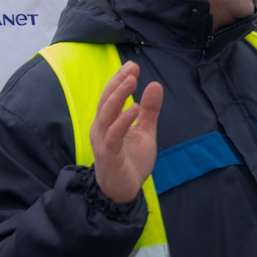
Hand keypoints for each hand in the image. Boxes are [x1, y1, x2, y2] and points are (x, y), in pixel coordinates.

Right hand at [91, 61, 162, 203]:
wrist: (124, 191)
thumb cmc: (131, 161)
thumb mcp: (145, 132)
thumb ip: (149, 111)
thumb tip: (154, 85)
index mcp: (108, 121)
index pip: (110, 95)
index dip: (119, 79)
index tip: (132, 65)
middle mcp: (101, 128)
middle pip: (106, 100)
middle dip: (117, 82)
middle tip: (131, 68)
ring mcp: (103, 141)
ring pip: (106, 114)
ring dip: (118, 96)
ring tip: (131, 81)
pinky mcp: (109, 154)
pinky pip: (113, 135)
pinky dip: (122, 121)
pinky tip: (134, 109)